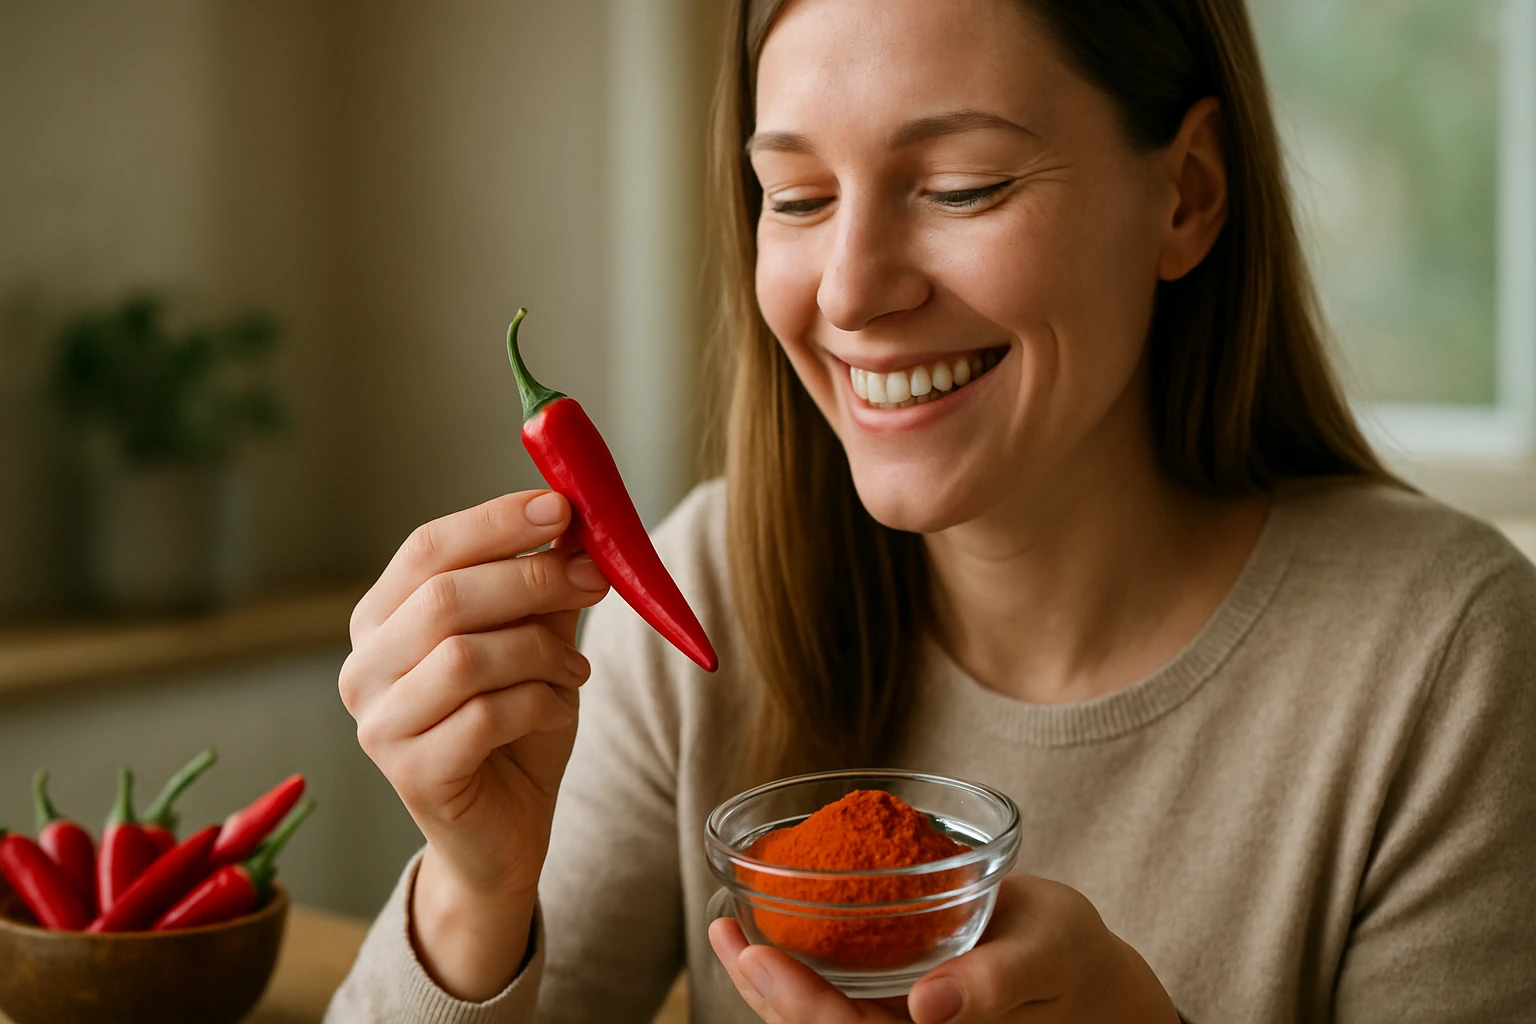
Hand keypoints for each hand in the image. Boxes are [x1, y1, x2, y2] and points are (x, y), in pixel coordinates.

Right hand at [339, 489, 609, 996]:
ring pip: (465, 656)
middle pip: (444, 597)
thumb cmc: (514, 725)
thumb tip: (572, 520)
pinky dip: (539, 703)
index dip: (495, 522)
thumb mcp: (532, 640)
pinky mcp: (411, 774)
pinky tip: (558, 708)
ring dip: (540, 651)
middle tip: (597, 577)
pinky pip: (485, 716)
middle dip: (533, 579)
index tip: (562, 507)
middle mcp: (362, 668)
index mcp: (382, 620)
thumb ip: (541, 585)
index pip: (427, 548)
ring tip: (575, 667)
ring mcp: (378, 725)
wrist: (505, 829)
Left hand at [710, 874, 1179, 1023]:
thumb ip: (998, 982)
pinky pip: (830, 997)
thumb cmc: (1073, 959)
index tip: (756, 955)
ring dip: (765, 984)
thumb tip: (931, 1006)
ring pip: (816, 1019)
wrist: (1082, 971)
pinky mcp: (889, 1008)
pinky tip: (760, 935)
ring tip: (723, 930)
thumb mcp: (1049, 954)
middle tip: (724, 933)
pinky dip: (790, 971)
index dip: (799, 1006)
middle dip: (765, 994)